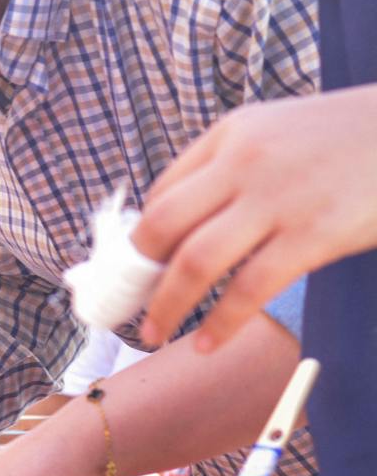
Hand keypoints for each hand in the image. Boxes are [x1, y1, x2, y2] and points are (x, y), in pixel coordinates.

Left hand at [134, 86, 376, 349]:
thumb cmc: (347, 138)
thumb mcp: (276, 131)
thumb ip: (228, 167)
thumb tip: (181, 228)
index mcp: (228, 134)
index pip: (161, 193)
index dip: (138, 239)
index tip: (133, 272)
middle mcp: (242, 162)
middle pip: (161, 226)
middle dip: (135, 273)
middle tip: (128, 304)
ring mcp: (277, 199)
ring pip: (196, 261)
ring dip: (166, 305)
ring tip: (152, 333)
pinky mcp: (313, 234)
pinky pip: (250, 287)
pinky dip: (221, 322)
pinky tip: (207, 344)